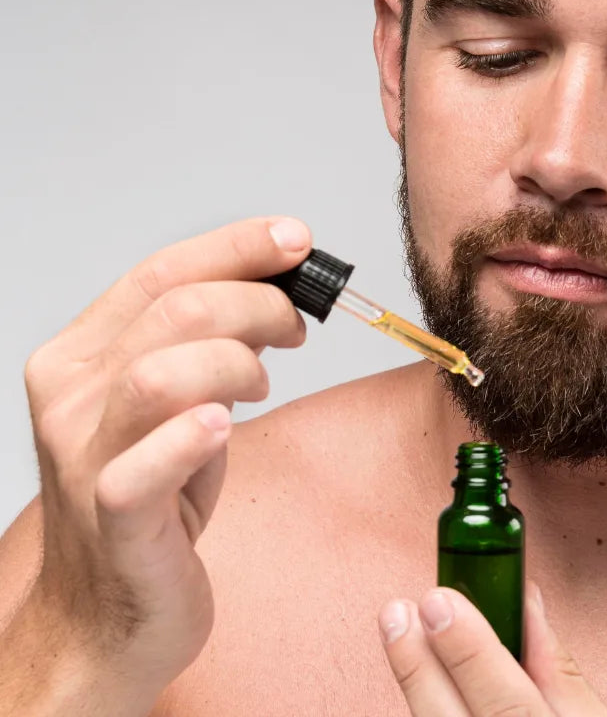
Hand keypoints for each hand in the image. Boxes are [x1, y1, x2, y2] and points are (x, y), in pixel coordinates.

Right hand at [19, 216, 310, 697]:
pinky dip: (188, 439)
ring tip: (260, 386)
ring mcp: (84, 459)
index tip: (296, 238)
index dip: (235, 246)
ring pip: (161, 372)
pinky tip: (220, 427)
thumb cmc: (155, 493)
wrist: (108, 609)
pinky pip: (138, 469)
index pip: (160, 272)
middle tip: (296, 328)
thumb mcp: (175, 399)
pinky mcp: (113, 521)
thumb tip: (274, 282)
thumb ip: (205, 340)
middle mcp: (71, 397)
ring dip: (236, 364)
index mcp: (81, 355)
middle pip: (175, 310)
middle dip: (258, 304)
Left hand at [379, 581, 606, 715]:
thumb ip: (559, 672)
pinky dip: (427, 715)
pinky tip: (422, 687)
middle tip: (397, 613)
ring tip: (399, 635)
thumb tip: (525, 600)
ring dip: (416, 692)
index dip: (471, 655)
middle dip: (419, 671)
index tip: (439, 601)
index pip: (509, 709)